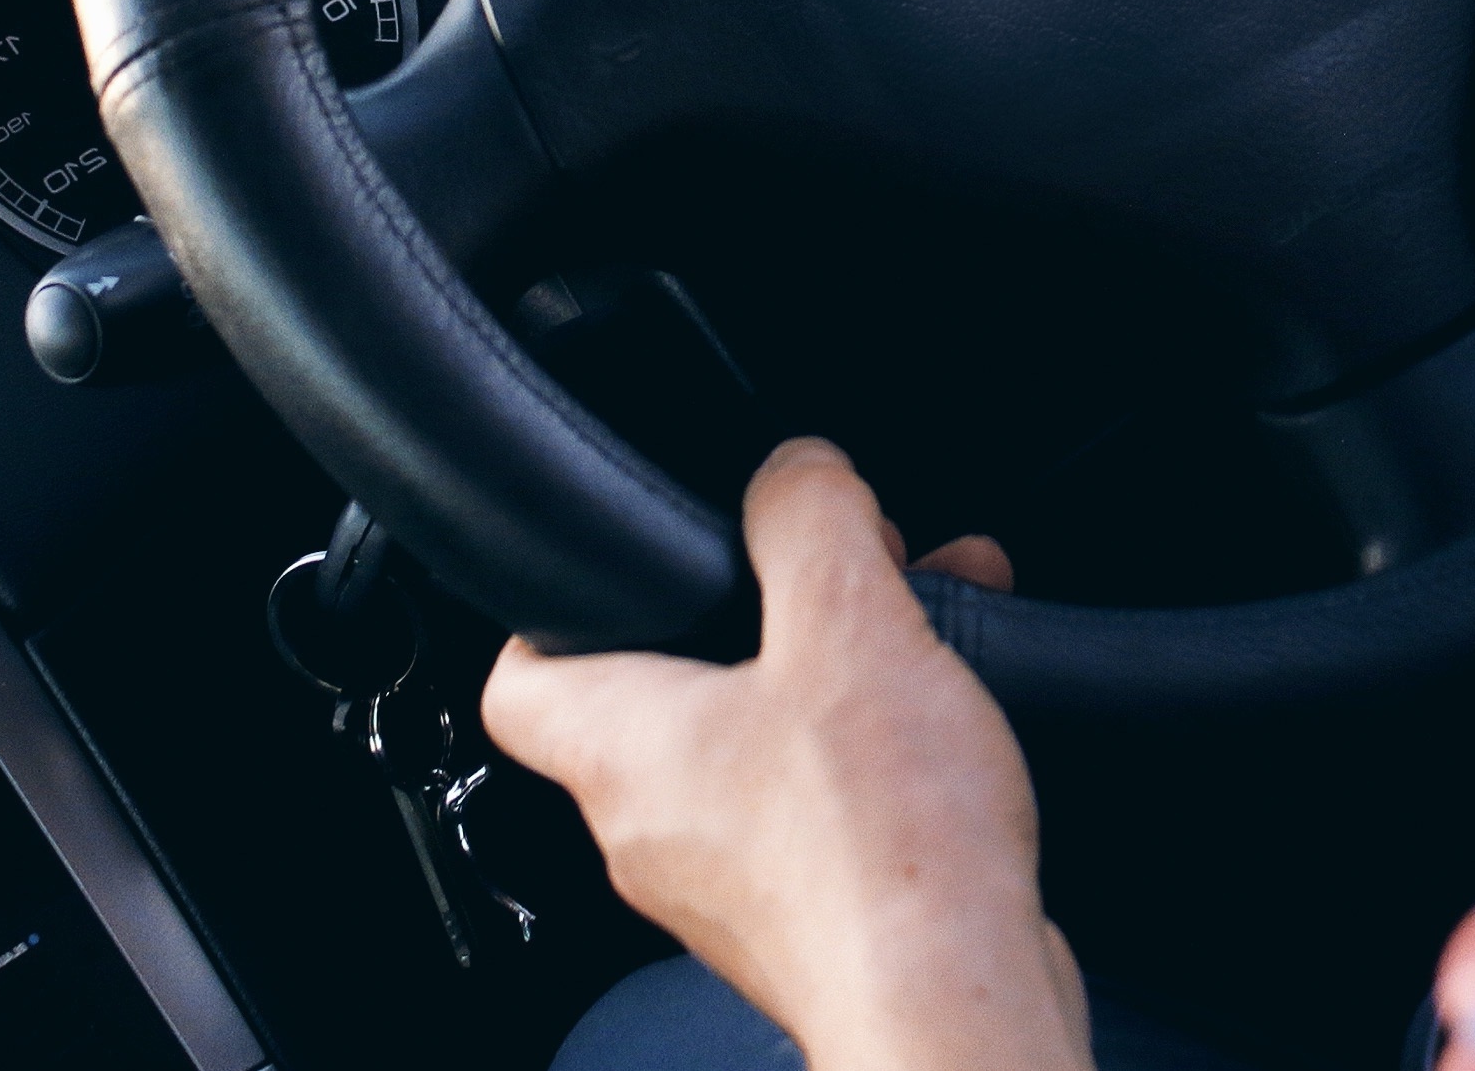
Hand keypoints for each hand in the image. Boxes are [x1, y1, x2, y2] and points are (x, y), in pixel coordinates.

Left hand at [483, 440, 1088, 1070]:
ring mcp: (728, 887)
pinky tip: (954, 716)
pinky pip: (820, 809)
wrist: (954, 1005)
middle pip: (666, 698)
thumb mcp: (849, 624)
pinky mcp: (805, 923)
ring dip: (835, 674)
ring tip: (924, 622)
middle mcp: (654, 829)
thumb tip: (794, 469)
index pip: (519, 678)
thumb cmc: (882, 851)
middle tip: (833, 570)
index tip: (621, 564)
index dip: (557, 609)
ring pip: (758, 746)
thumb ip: (809, 520)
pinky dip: (875, 748)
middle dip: (761, 617)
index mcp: (622, 750)